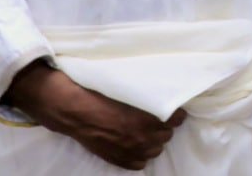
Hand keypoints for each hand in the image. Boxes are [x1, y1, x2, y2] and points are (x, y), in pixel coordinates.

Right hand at [4, 60, 185, 169]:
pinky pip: (139, 163)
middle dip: (163, 127)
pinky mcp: (119, 160)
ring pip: (155, 150)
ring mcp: (131, 151)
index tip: (172, 109)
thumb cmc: (100, 93)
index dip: (175, 113)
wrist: (74, 110)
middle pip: (167, 135)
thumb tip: (163, 91)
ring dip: (152, 142)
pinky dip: (139, 155)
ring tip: (144, 132)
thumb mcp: (128, 88)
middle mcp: (144, 137)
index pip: (177, 119)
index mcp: (149, 117)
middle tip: (154, 119)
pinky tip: (133, 146)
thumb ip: (148, 95)